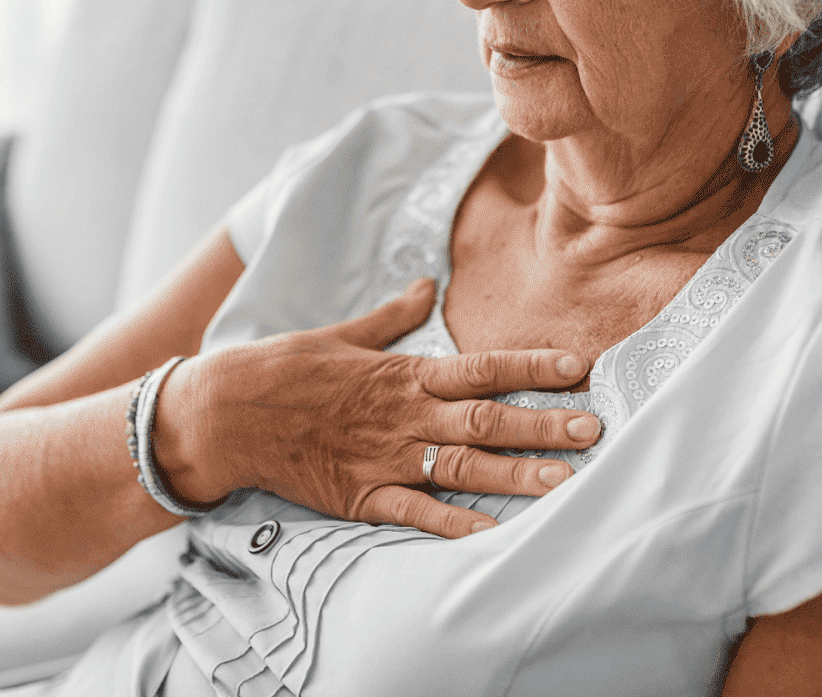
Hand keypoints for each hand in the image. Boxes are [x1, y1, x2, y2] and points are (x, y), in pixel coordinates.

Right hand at [152, 278, 600, 537]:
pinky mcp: (363, 496)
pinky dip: (458, 527)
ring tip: (568, 483)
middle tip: (596, 430)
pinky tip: (498, 535)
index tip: (579, 366)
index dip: (533, 366)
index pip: (482, 367)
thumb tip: (426, 286)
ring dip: (519, 475)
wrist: (226, 413)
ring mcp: (385, 458)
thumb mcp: (341, 333)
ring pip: (464, 469)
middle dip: (545, 424)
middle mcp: (404, 416)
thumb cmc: (283, 368)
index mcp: (403, 373)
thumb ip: (391, 317)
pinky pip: (419, 515)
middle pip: (488, 421)